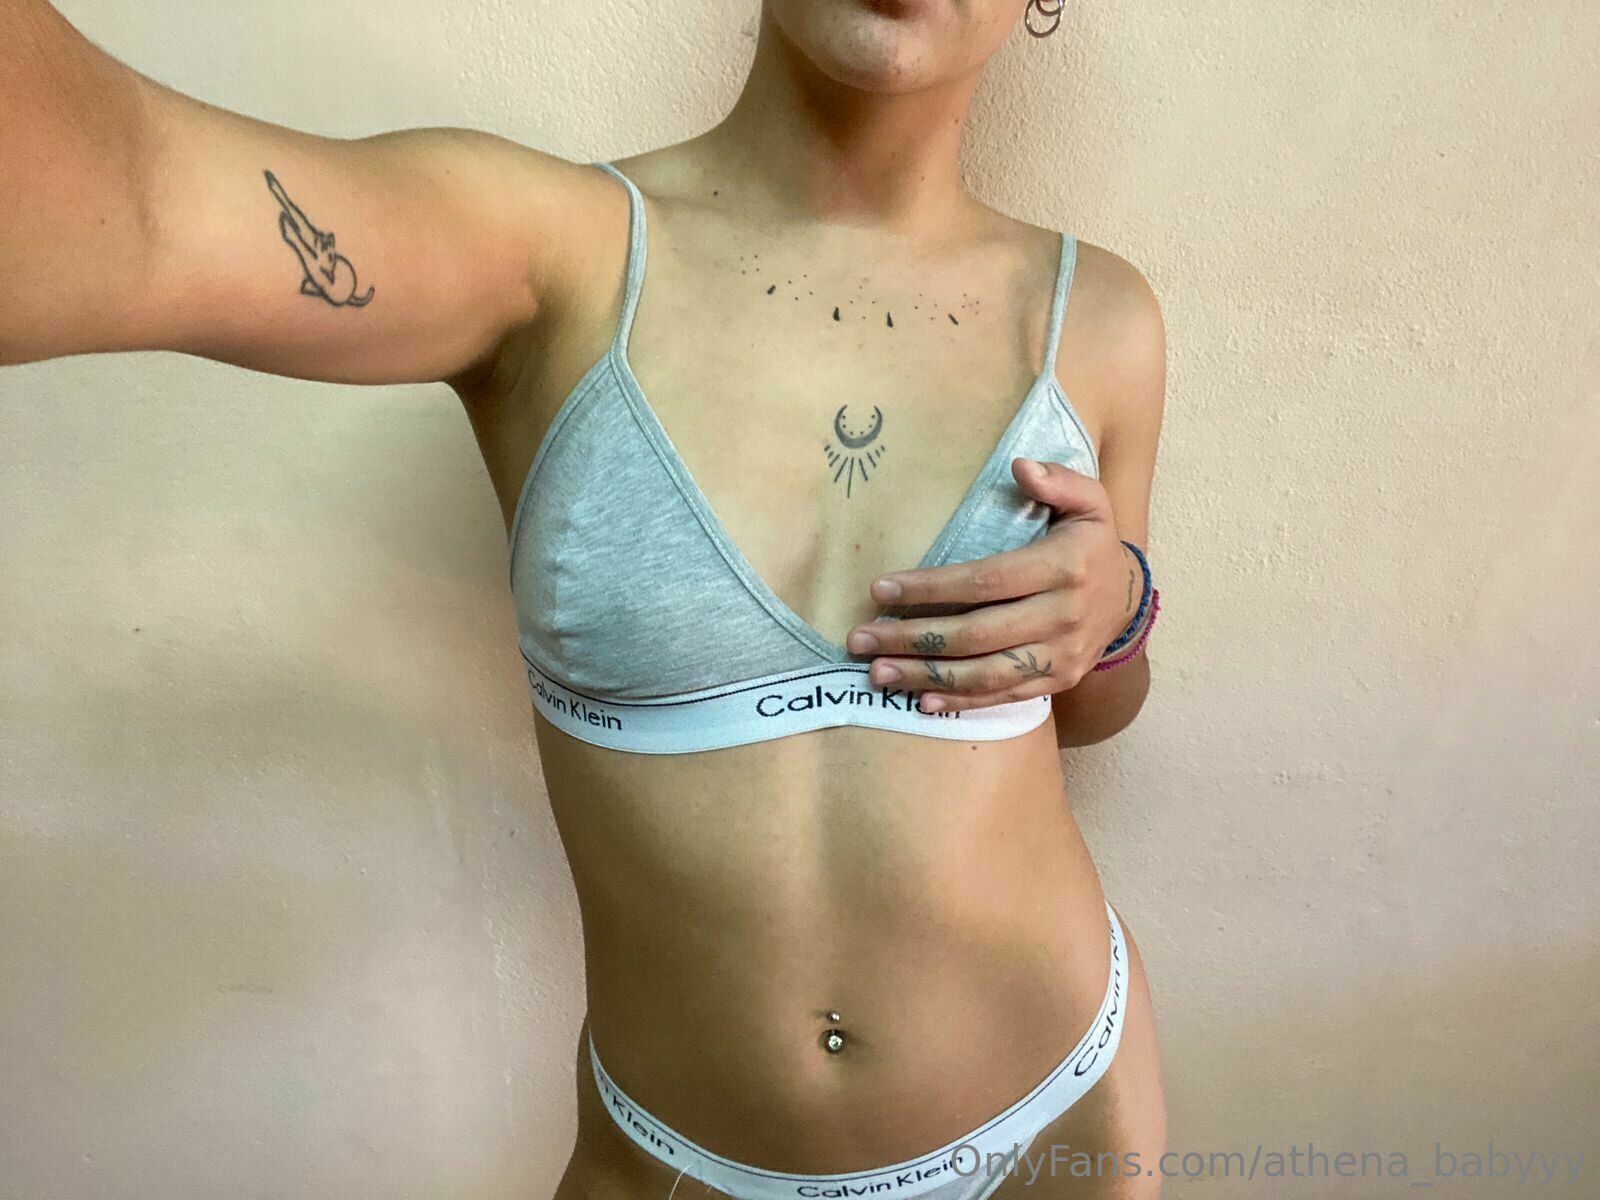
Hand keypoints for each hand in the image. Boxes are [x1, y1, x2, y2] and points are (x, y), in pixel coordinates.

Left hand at [845, 457, 1140, 711]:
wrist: (1127, 598)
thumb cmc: (1091, 544)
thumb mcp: (1089, 501)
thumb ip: (1057, 480)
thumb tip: (1019, 467)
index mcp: (1063, 568)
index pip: (985, 581)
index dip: (931, 587)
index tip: (881, 590)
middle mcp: (1062, 617)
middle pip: (976, 634)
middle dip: (913, 638)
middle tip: (861, 639)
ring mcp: (1060, 656)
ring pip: (984, 673)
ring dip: (926, 677)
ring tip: (878, 674)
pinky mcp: (1057, 682)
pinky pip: (1003, 696)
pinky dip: (960, 701)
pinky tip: (920, 701)